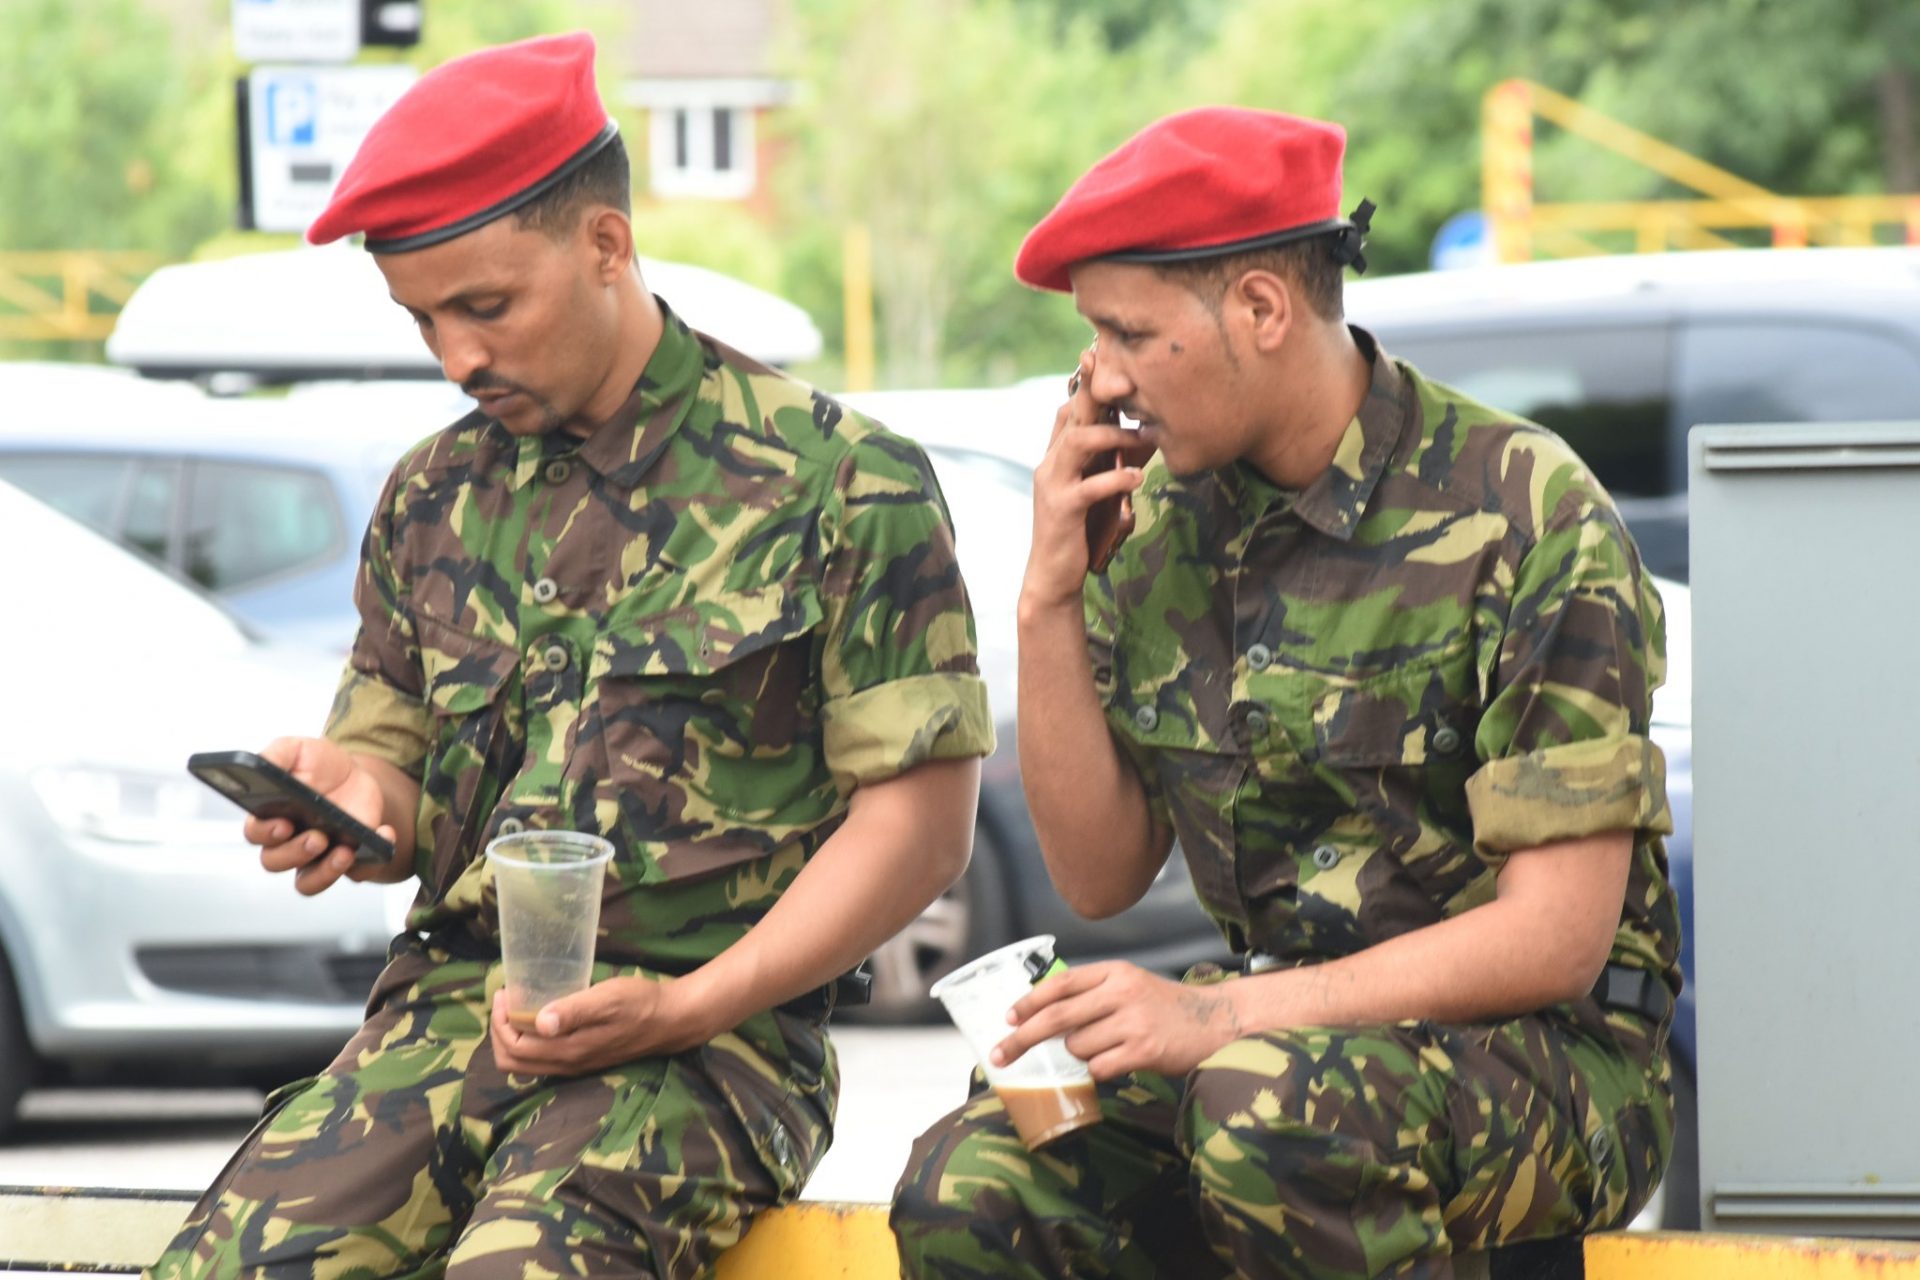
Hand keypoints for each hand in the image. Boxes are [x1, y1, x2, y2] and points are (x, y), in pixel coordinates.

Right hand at [247, 737, 402, 894]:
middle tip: (317, 837)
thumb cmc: (318, 765)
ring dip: (325, 873)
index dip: (265, 833)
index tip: (283, 823)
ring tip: (344, 852)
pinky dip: (371, 862)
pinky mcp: (349, 860)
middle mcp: (288, 842)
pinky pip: (357, 873)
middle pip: (277, 862)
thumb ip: (276, 755)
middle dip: (295, 853)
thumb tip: (262, 763)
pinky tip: (383, 834)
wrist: (354, 773)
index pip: (256, 833)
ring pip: (309, 882)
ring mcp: (318, 856)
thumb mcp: (296, 749)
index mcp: (270, 815)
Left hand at [489, 975, 714, 1075]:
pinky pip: (542, 1059)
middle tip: (506, 1000)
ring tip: (517, 1006)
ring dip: (513, 1037)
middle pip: (514, 1063)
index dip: (500, 1023)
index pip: (515, 1049)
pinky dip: (529, 1041)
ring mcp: (576, 1065)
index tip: (505, 994)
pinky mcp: (583, 1060)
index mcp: (569, 1051)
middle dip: (500, 1032)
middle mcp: (567, 1065)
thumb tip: (539, 1022)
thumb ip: (574, 1011)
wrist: (672, 1020)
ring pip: (527, 1064)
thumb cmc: (640, 1003)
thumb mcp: (608, 998)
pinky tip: (540, 1017)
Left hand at [990, 961, 1247, 1080]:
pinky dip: (1098, 1070)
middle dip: (1023, 1038)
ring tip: (1104, 1050)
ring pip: (1078, 1047)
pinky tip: (1116, 1063)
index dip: (1029, 1002)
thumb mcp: (1131, 984)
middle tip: (1001, 1054)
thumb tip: (1042, 1015)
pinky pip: (1100, 1068)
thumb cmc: (1166, 1007)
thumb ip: (1093, 993)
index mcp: (1115, 971)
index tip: (1007, 1018)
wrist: (1217, 1022)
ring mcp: (1134, 1022)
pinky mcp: (1145, 1050)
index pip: (1060, 984)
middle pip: (1057, 1017)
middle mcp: (1122, 992)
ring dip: (1078, 1056)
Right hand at [1023, 346, 1152, 608]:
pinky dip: (1116, 478)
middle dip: (1095, 388)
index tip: (1110, 357)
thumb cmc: (1080, 531)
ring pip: (1078, 441)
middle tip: (1126, 372)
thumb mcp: (1099, 490)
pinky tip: (1136, 477)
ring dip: (1114, 435)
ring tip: (1145, 436)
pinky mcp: (1061, 510)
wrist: (1053, 576)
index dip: (1088, 382)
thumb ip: (1115, 462)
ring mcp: (1053, 485)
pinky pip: (1089, 486)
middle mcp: (1050, 463)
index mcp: (1058, 456)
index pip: (1070, 408)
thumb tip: (1150, 434)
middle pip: (1072, 413)